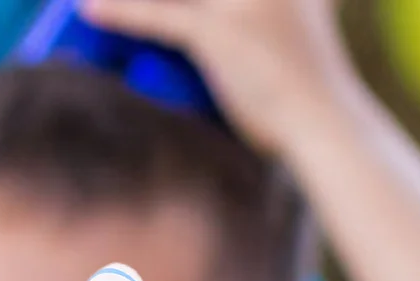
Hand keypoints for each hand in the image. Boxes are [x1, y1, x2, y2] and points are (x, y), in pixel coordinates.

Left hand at [77, 0, 356, 155]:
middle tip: (120, 9)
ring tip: (88, 2)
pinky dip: (121, 14)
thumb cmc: (311, 88)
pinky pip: (158, 16)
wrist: (331, 129)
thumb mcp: (295, 22)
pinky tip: (91, 11)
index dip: (183, 0)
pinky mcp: (219, 33)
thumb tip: (226, 16)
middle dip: (171, 4)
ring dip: (131, 1)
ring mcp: (240, 2)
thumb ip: (263, 10)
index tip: (181, 11)